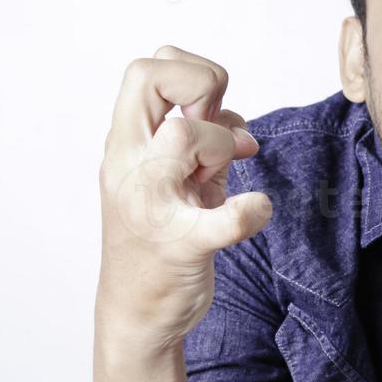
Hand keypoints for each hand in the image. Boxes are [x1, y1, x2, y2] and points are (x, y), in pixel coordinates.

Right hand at [96, 45, 270, 346]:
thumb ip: (201, 140)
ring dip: (222, 143)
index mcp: (125, 145)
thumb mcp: (175, 178)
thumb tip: (232, 117)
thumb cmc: (157, 239)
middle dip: (201, 83)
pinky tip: (256, 210)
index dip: (189, 72)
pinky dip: (249, 211)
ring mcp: (151, 205)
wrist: (137, 312)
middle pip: (147, 78)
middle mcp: (129, 166)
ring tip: (222, 175)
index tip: (210, 109)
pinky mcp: (182, 245)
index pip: (144, 69)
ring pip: (181, 135)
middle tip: (218, 125)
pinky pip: (222, 219)